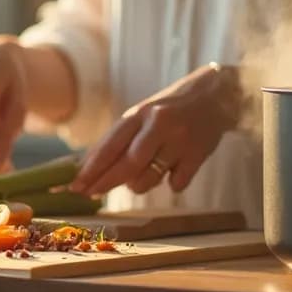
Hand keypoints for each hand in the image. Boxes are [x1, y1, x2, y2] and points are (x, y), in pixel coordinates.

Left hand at [70, 63, 241, 195]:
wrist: (216, 97)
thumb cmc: (170, 109)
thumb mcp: (143, 115)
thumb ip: (121, 139)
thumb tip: (88, 167)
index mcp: (140, 113)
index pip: (110, 145)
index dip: (91, 168)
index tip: (76, 185)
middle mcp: (158, 124)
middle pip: (127, 164)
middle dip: (105, 183)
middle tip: (91, 193)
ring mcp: (180, 140)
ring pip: (148, 179)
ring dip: (139, 184)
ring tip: (145, 173)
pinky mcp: (198, 154)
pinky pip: (176, 184)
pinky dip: (171, 182)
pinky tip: (174, 168)